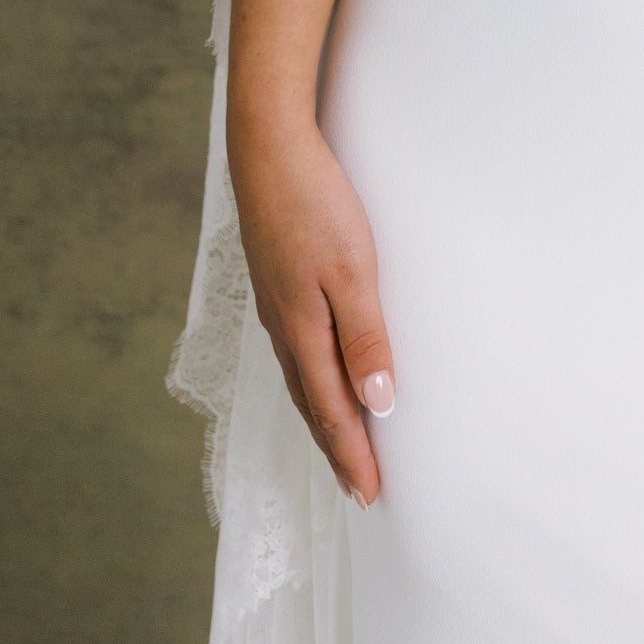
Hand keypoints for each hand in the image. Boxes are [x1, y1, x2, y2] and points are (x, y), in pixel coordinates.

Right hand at [229, 114, 395, 504]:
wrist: (267, 147)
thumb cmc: (314, 204)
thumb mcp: (352, 270)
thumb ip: (364, 338)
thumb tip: (377, 405)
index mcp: (303, 332)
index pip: (333, 411)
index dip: (353, 456)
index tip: (370, 496)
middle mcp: (283, 327)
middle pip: (312, 404)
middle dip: (336, 448)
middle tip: (357, 488)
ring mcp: (274, 304)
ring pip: (300, 378)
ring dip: (322, 417)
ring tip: (341, 443)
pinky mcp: (275, 281)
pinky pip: (294, 350)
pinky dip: (310, 379)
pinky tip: (317, 372)